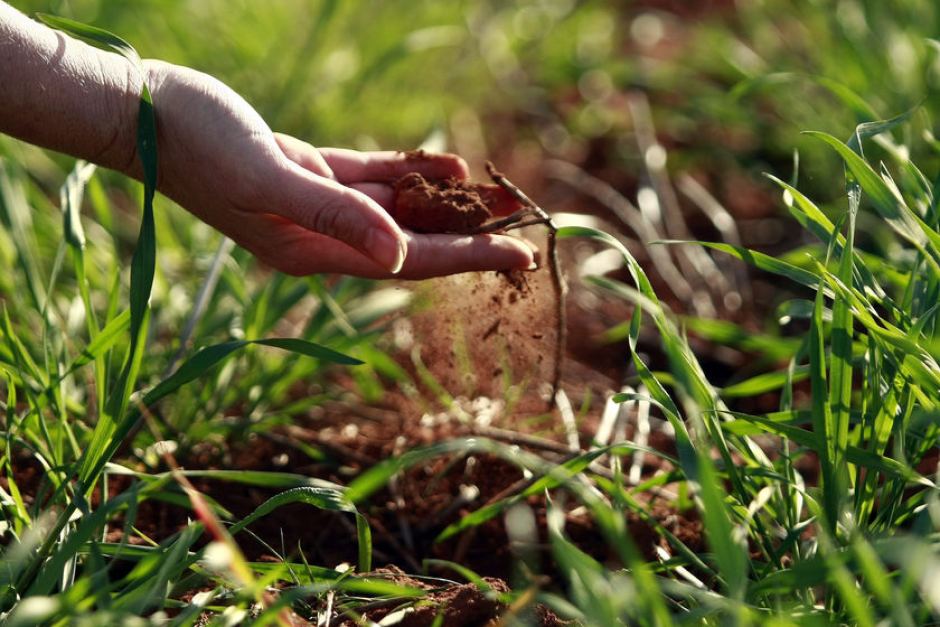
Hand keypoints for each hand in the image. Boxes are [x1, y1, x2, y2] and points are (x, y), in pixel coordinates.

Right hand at [140, 61, 535, 278]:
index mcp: (311, 252)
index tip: (521, 254)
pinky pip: (374, 177)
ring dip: (448, 200)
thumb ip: (336, 217)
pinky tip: (448, 163)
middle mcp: (319, 237)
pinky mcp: (308, 171)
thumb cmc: (197, 146)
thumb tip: (400, 256)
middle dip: (470, 231)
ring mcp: (315, 204)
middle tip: (527, 218)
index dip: (468, 257)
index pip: (409, 262)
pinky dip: (410, 171)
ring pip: (399, 207)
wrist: (143, 112)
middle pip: (413, 239)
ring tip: (500, 190)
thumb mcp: (270, 180)